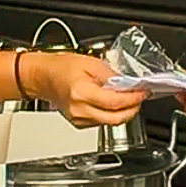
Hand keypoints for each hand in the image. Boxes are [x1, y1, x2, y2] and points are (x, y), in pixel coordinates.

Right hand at [20, 52, 145, 126]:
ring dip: (123, 112)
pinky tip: (113, 104)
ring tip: (128, 99)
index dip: (133, 98)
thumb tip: (129, 83)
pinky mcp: (79, 124)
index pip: (115, 102)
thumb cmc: (61, 67)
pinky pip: (102, 122)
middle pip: (115, 118)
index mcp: (81, 93)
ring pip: (110, 122)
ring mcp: (79, 120)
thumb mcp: (90, 62)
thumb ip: (111, 75)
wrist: (43, 77)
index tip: (142, 91)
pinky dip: (112, 114)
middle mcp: (79, 110)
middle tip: (139, 98)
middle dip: (132, 109)